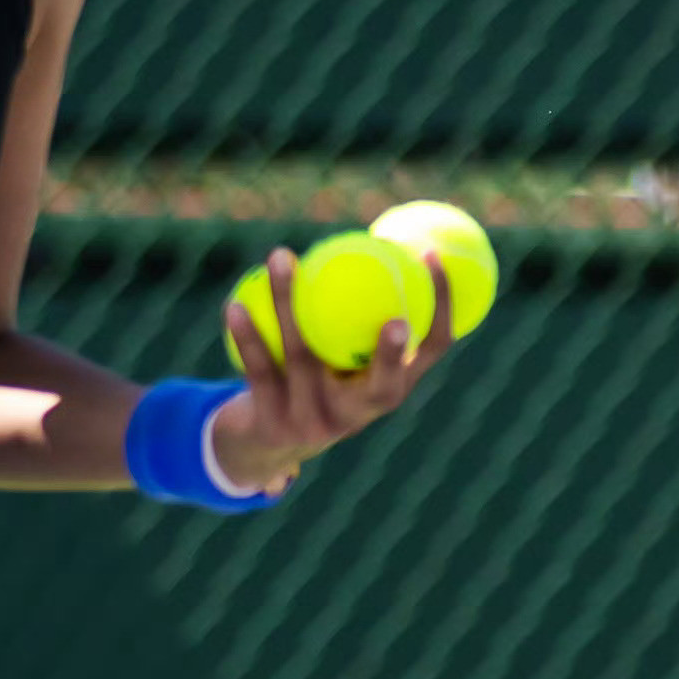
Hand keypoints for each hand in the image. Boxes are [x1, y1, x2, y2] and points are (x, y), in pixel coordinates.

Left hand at [213, 242, 464, 490]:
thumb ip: (360, 311)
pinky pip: (260, 372)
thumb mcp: (343, 355)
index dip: (441, 305)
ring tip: (280, 254)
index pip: (431, 349)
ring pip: (302, 358)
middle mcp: (360, 413)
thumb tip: (374, 235)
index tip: (432, 255)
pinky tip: (237, 304)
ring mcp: (317, 423)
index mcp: (390, 389)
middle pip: (383, 383)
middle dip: (390, 353)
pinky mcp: (275, 426)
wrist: (262, 444)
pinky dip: (248, 336)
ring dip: (288, 302)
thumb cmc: (314, 378)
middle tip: (392, 315)